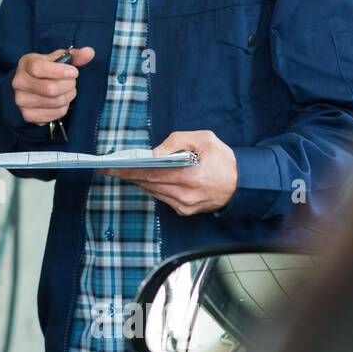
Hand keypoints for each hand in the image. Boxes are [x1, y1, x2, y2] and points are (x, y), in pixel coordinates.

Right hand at [12, 47, 95, 124]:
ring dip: (68, 96)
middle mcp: (19, 82)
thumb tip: (89, 52)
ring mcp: (21, 100)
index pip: (39, 69)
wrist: (28, 87)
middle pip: (50, 89)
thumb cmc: (45, 70)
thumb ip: (74, 56)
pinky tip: (60, 101)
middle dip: (69, 85)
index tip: (74, 72)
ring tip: (67, 91)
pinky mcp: (28, 115)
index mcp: (26, 64)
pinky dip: (63, 107)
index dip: (60, 71)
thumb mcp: (56, 59)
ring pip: (55, 102)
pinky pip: (55, 114)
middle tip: (72, 82)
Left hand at [98, 130, 238, 215]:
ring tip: (121, 171)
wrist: (244, 184)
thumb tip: (154, 152)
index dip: (129, 170)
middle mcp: (186, 196)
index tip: (111, 167)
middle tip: (108, 168)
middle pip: (149, 184)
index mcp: (192, 178)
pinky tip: (142, 178)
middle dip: (128, 175)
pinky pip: (162, 197)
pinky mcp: (186, 211)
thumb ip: (178, 140)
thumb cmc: (224, 160)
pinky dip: (152, 187)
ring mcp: (185, 206)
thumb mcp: (205, 139)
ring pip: (154, 192)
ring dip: (138, 181)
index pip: (152, 174)